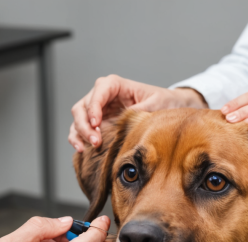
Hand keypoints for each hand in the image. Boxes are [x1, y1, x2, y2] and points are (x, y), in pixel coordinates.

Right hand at [69, 74, 207, 150]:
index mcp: (115, 85)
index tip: (96, 124)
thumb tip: (127, 120)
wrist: (169, 108)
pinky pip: (81, 131)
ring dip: (80, 134)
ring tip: (88, 149)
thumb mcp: (157, 104)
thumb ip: (141, 109)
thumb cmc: (163, 102)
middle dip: (85, 125)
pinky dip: (78, 140)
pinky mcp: (98, 124)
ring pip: (78, 119)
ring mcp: (98, 111)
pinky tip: (83, 151)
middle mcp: (103, 96)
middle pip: (82, 107)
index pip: (98, 92)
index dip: (94, 107)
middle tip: (95, 142)